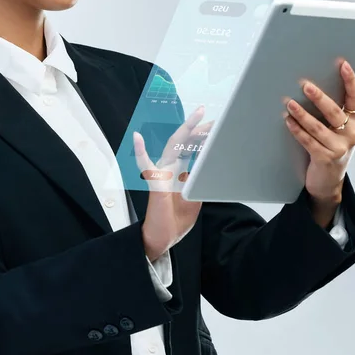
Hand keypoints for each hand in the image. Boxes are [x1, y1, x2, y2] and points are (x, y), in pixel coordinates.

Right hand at [133, 105, 212, 261]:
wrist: (162, 238)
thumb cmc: (176, 218)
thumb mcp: (195, 195)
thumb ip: (199, 179)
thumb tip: (212, 164)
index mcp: (179, 169)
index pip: (191, 146)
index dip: (203, 133)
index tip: (217, 123)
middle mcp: (169, 167)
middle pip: (184, 141)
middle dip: (199, 127)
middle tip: (213, 117)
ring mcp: (161, 173)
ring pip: (172, 147)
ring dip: (185, 130)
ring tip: (196, 117)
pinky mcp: (154, 184)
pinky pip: (146, 167)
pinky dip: (140, 152)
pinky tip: (137, 138)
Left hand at [284, 60, 354, 207]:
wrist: (328, 181)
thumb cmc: (329, 147)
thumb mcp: (336, 129)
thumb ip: (330, 110)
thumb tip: (308, 85)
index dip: (350, 80)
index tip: (342, 65)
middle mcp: (352, 134)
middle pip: (335, 112)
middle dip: (319, 98)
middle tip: (305, 86)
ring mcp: (340, 148)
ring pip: (319, 128)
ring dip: (302, 114)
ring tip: (289, 104)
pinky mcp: (326, 159)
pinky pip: (308, 142)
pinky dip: (297, 130)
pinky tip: (288, 121)